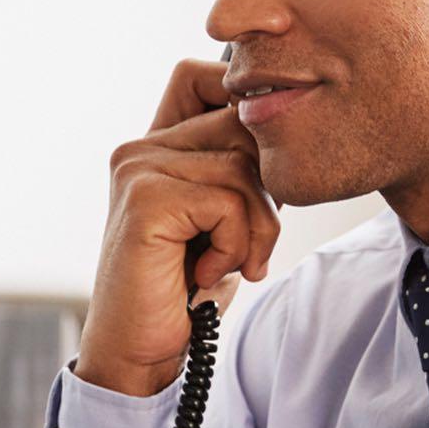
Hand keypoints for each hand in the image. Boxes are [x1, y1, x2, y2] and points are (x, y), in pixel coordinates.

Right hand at [73, 58, 278, 397]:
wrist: (139, 350)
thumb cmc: (184, 290)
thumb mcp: (221, 221)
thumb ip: (239, 171)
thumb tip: (289, 129)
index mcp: (154, 146)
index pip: (204, 77)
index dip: (244, 106)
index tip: (257, 175)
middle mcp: (140, 147)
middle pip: (241, 123)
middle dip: (266, 188)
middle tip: (252, 244)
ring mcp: (138, 169)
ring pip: (242, 166)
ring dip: (256, 227)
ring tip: (233, 263)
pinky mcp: (145, 199)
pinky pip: (227, 201)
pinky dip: (235, 245)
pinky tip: (206, 273)